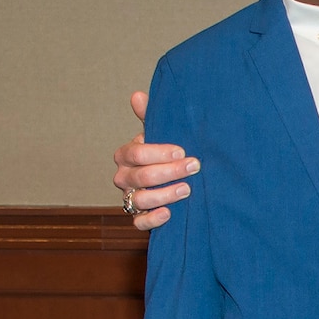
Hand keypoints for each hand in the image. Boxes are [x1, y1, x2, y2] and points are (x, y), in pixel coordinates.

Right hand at [114, 90, 198, 231]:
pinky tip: (169, 214)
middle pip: (140, 176)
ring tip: (187, 189)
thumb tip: (137, 96)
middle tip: (194, 167)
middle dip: (169, 171)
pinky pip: (138, 222)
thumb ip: (150, 117)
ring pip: (139, 199)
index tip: (182, 151)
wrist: (173, 179)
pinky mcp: (139, 216)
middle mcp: (124, 177)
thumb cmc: (165, 153)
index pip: (136, 153)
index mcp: (126, 155)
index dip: (159, 152)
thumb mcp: (160, 134)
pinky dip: (152, 220)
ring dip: (164, 195)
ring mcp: (130, 197)